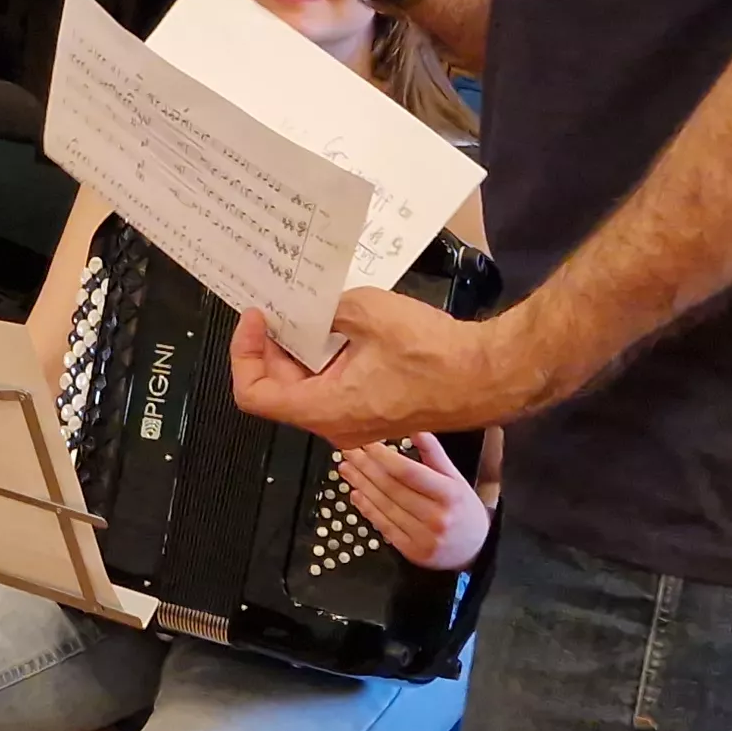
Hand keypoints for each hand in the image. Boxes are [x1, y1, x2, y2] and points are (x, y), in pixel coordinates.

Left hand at [228, 287, 523, 447]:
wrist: (487, 375)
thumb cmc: (431, 351)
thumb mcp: (367, 312)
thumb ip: (325, 310)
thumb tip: (308, 308)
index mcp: (326, 410)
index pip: (254, 395)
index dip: (244, 354)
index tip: (257, 317)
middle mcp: (335, 426)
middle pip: (279, 388)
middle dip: (273, 345)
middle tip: (279, 304)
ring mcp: (355, 422)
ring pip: (307, 387)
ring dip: (300, 349)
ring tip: (306, 308)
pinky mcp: (374, 411)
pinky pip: (334, 386)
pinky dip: (325, 357)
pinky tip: (336, 324)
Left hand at [338, 433, 492, 570]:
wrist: (477, 550)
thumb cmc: (463, 508)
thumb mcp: (456, 478)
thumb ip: (435, 454)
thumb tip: (415, 427)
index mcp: (448, 494)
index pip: (408, 472)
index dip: (383, 456)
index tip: (366, 442)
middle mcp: (436, 516)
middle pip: (391, 487)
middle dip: (366, 467)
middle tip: (348, 451)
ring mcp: (423, 537)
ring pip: (384, 506)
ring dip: (361, 485)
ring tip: (346, 468)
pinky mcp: (412, 552)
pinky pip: (384, 526)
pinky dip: (367, 509)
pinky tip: (355, 493)